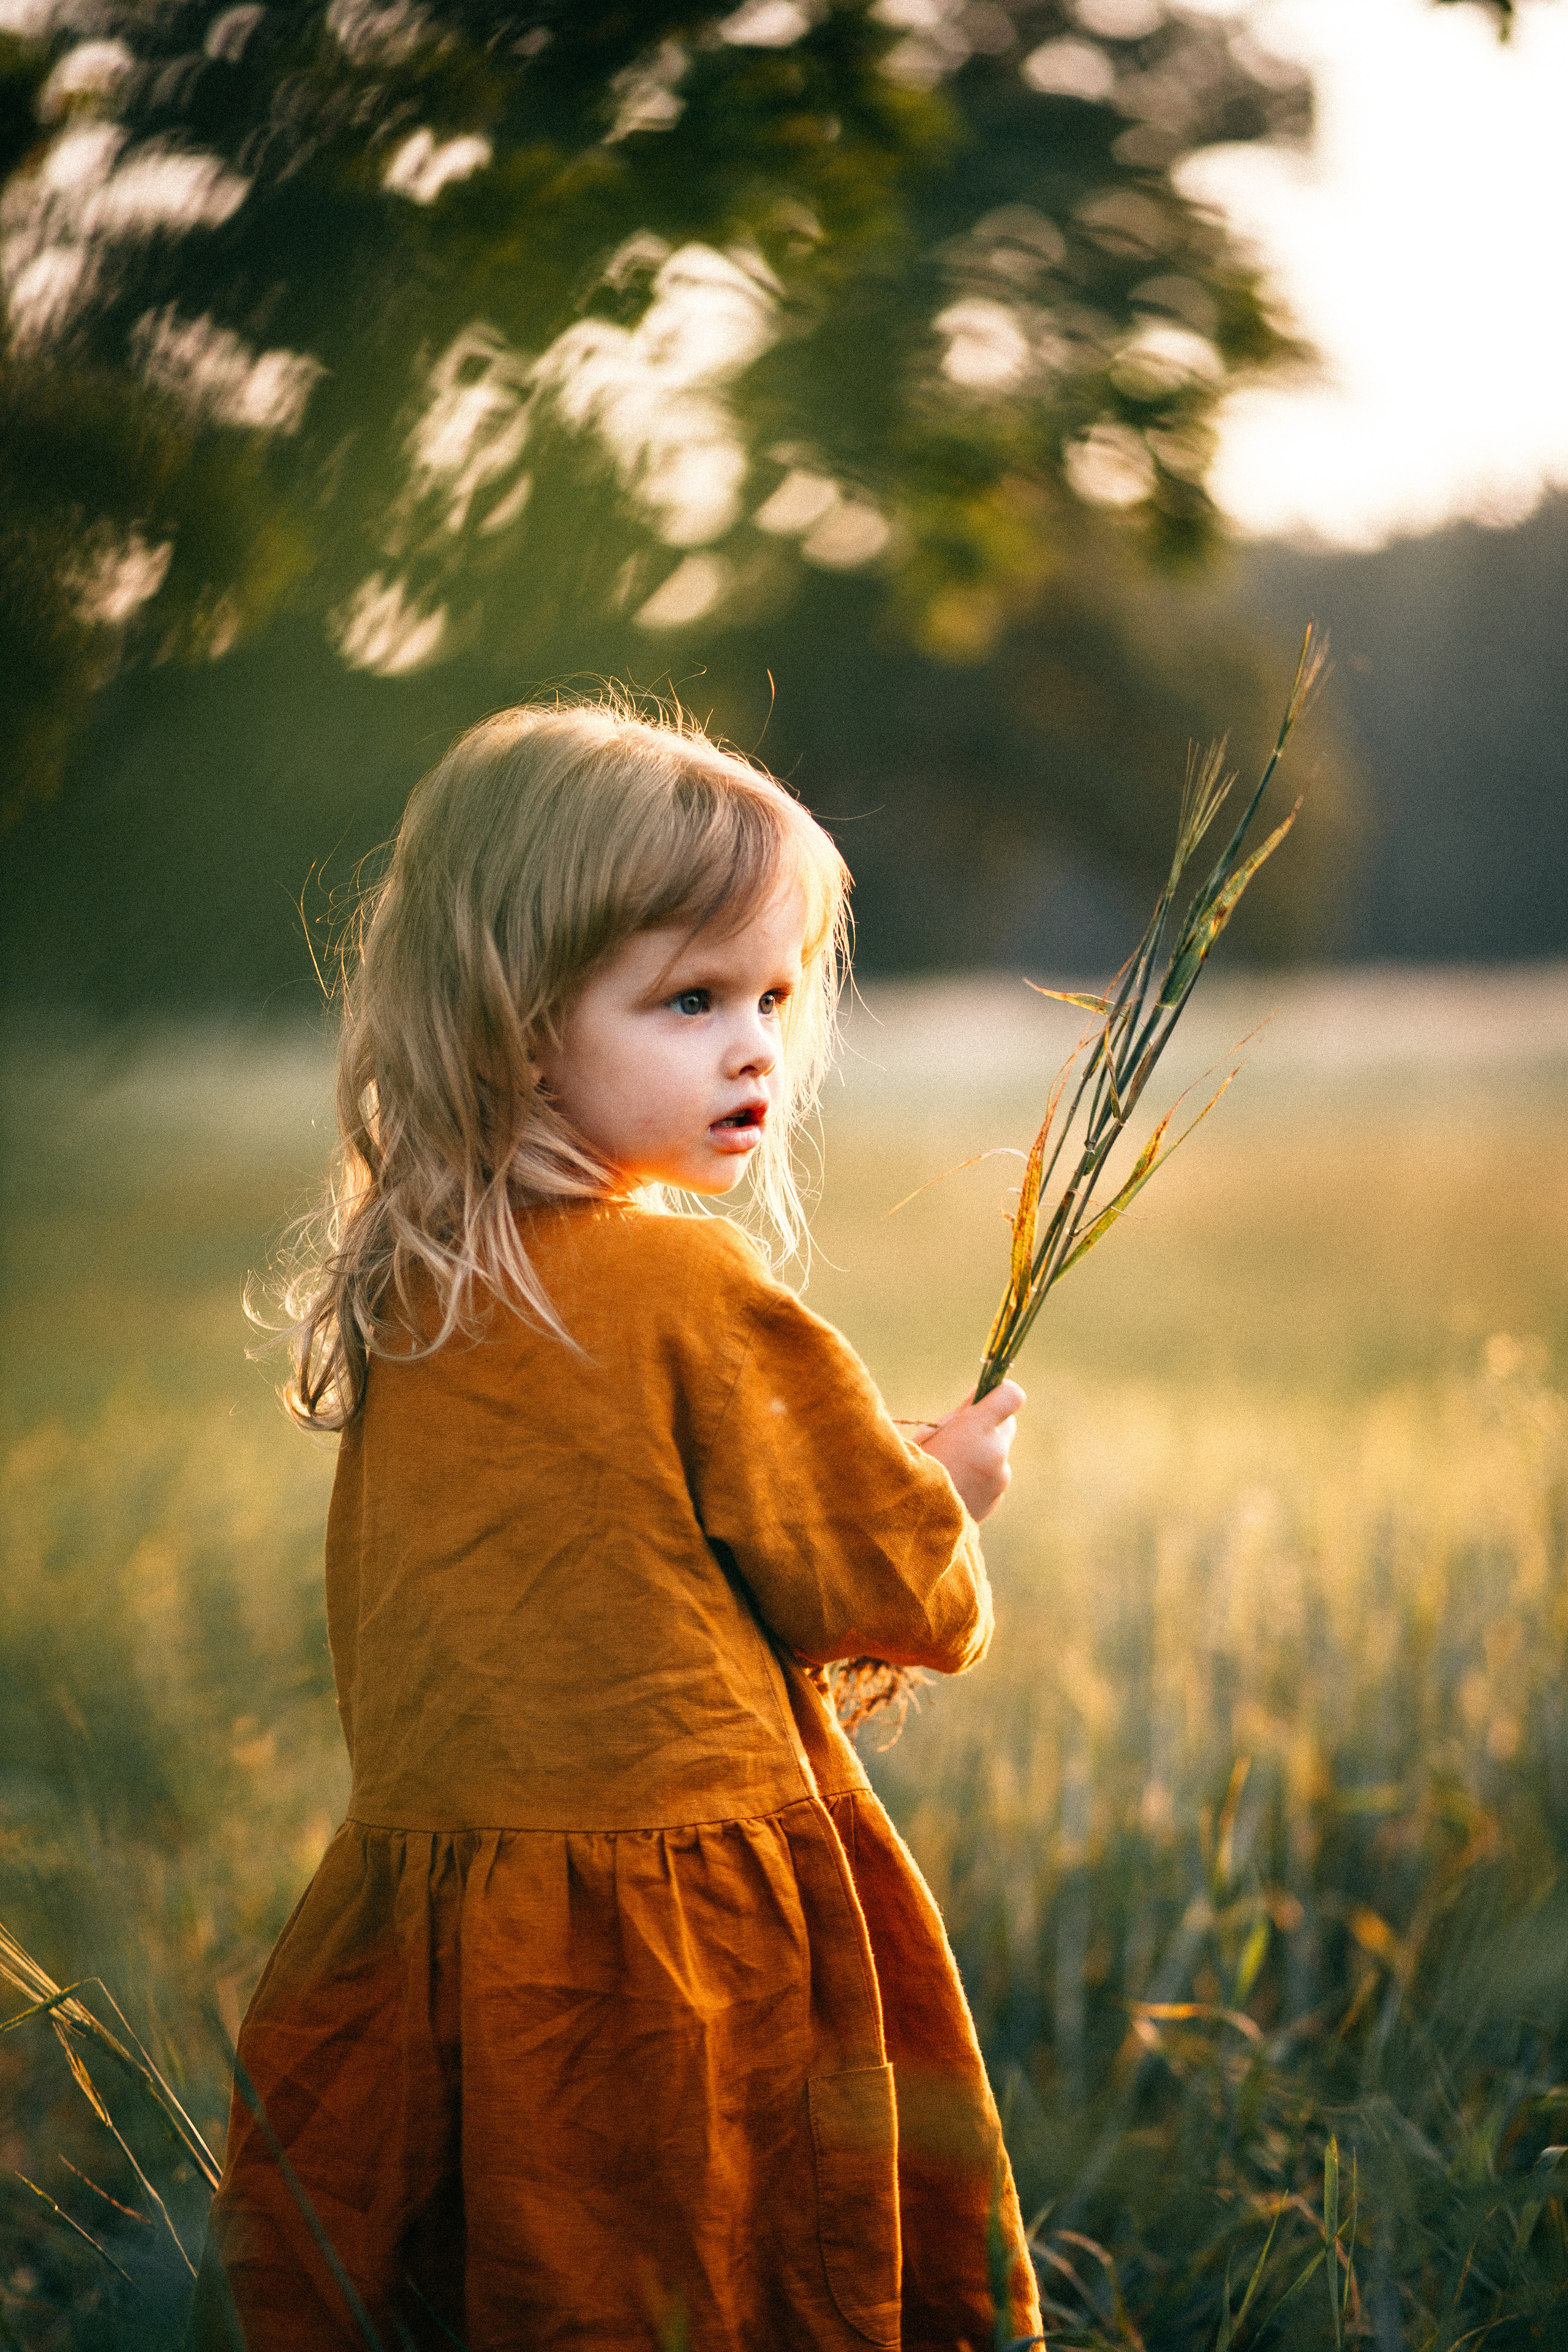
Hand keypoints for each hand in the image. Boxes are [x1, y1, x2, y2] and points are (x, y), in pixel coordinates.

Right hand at [917, 1380, 1024, 1522]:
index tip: (988, 1397)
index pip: (1012, 1396)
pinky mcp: (997, 1497)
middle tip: (962, 1434)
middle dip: (989, 1426)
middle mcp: (995, 1452)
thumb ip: (962, 1412)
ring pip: (998, 1453)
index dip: (1002, 1393)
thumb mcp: (930, 1431)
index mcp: (976, 1428)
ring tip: (951, 1468)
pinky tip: (956, 1486)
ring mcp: (999, 1477)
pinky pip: (994, 1477)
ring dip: (983, 1454)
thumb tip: (981, 1392)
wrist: (910, 1521)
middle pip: (1007, 1425)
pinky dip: (981, 1477)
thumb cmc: (913, 1468)